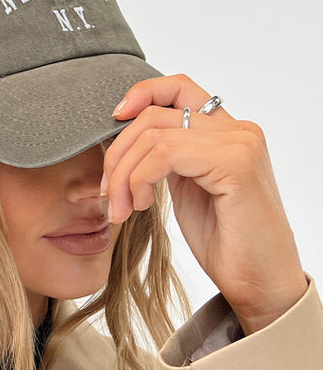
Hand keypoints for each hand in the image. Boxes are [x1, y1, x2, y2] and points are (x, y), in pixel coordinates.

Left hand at [101, 73, 307, 334]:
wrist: (259, 282)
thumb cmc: (226, 242)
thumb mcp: (188, 189)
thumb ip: (170, 158)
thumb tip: (127, 141)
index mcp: (227, 131)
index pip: (179, 87)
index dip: (141, 93)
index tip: (114, 118)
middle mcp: (238, 129)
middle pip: (155, 115)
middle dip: (118, 153)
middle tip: (110, 194)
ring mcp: (239, 143)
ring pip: (154, 135)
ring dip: (124, 174)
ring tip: (123, 209)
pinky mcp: (235, 164)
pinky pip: (165, 154)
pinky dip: (140, 179)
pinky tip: (142, 206)